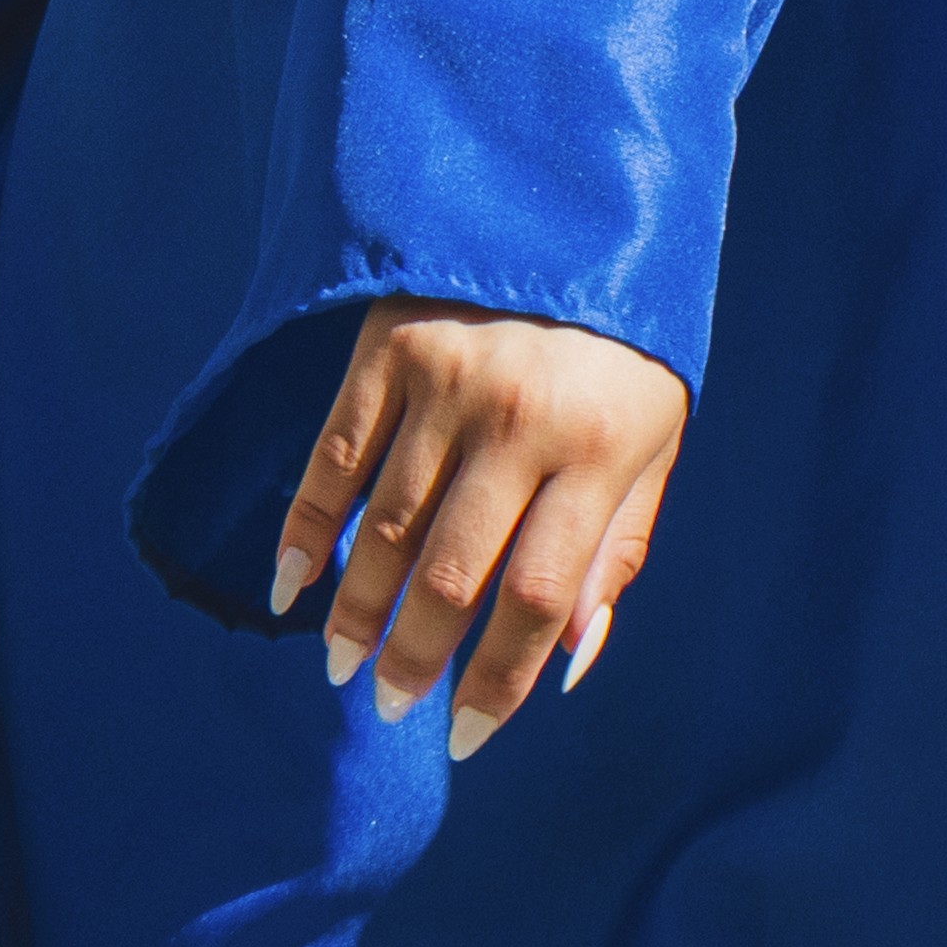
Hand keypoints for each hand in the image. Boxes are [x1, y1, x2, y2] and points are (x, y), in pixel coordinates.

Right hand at [275, 296, 689, 760]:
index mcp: (598, 450)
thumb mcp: (654, 442)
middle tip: (389, 703)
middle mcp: (519, 418)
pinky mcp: (388, 346)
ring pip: (385, 527)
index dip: (497, 683)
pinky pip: (334, 457)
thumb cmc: (625, 350)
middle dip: (413, 659)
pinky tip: (292, 586)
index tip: (463, 738)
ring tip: (343, 663)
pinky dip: (306, 528)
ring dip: (355, 610)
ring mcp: (447, 379)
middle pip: (450, 574)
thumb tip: (567, 663)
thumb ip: (616, 550)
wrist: (579, 208)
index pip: (537, 599)